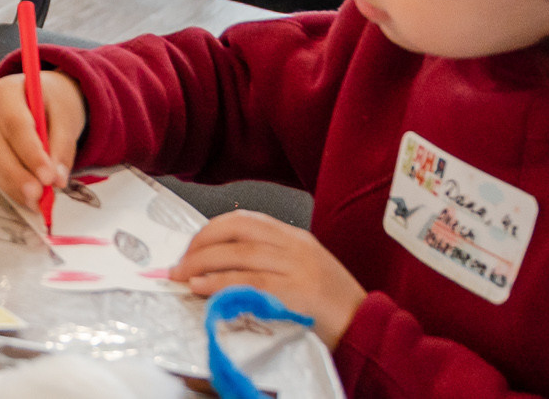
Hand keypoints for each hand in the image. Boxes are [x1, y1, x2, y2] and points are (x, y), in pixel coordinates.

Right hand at [0, 71, 85, 212]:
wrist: (42, 98)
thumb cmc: (52, 102)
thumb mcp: (65, 115)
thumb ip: (62, 145)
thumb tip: (57, 179)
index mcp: (4, 93)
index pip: (14, 124)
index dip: (30, 152)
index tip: (48, 176)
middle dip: (18, 174)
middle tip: (39, 195)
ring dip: (15, 186)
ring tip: (38, 203)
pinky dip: (13, 189)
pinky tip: (30, 201)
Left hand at [169, 211, 366, 348]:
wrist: (368, 329)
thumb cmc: (332, 307)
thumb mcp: (302, 270)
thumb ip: (268, 262)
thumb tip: (218, 266)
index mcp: (295, 237)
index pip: (244, 220)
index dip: (210, 230)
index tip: (190, 247)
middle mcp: (295, 246)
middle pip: (236, 231)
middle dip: (201, 245)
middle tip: (179, 264)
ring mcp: (297, 268)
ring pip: (239, 254)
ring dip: (202, 264)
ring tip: (182, 276)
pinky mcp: (297, 293)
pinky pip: (249, 282)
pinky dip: (220, 283)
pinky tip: (202, 288)